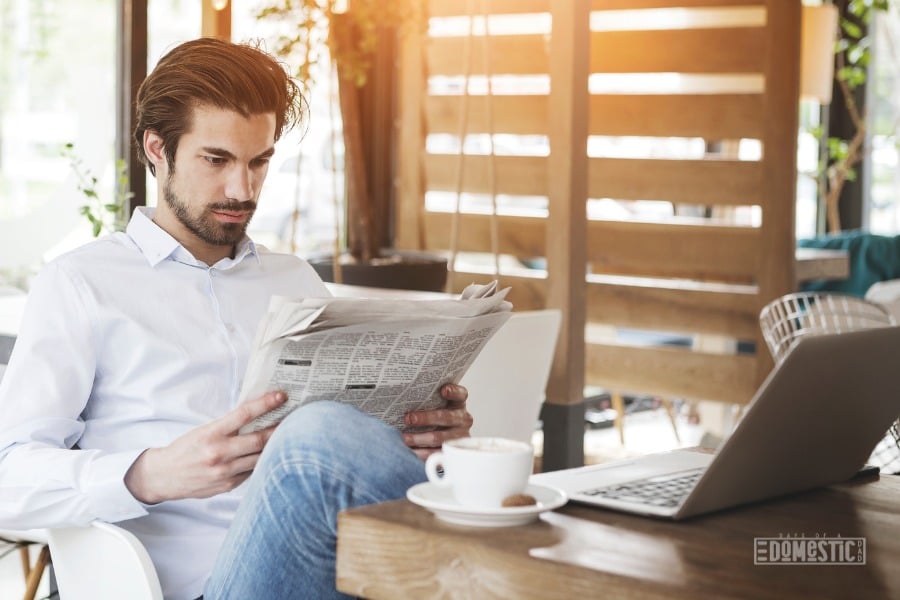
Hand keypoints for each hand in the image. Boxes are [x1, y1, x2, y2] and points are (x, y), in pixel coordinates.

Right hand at [124, 391, 286, 503]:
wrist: (163, 476)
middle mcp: (219, 453)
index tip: (281, 396)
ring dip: (275, 448)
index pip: (244, 414)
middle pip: (259, 440)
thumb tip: (257, 416)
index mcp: (212, 433)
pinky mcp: (227, 485)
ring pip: (259, 458)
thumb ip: (228, 426)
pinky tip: (267, 457)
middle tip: (295, 420)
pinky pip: (251, 472)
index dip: (266, 404)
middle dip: (280, 429)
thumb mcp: (203, 430)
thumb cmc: (186, 448)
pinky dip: (260, 463)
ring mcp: (224, 472)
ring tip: (288, 438)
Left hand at [402, 383, 471, 459]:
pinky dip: (422, 453)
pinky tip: (411, 451)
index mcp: (458, 403)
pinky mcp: (452, 451)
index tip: (443, 390)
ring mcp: (459, 436)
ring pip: (439, 437)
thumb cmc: (435, 414)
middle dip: (426, 418)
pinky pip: (436, 453)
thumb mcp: (436, 404)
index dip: (453, 392)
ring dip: (420, 438)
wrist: (444, 435)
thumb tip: (402, 395)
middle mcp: (462, 419)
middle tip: (408, 418)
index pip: (460, 394)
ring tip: (405, 438)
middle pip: (446, 417)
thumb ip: (427, 398)